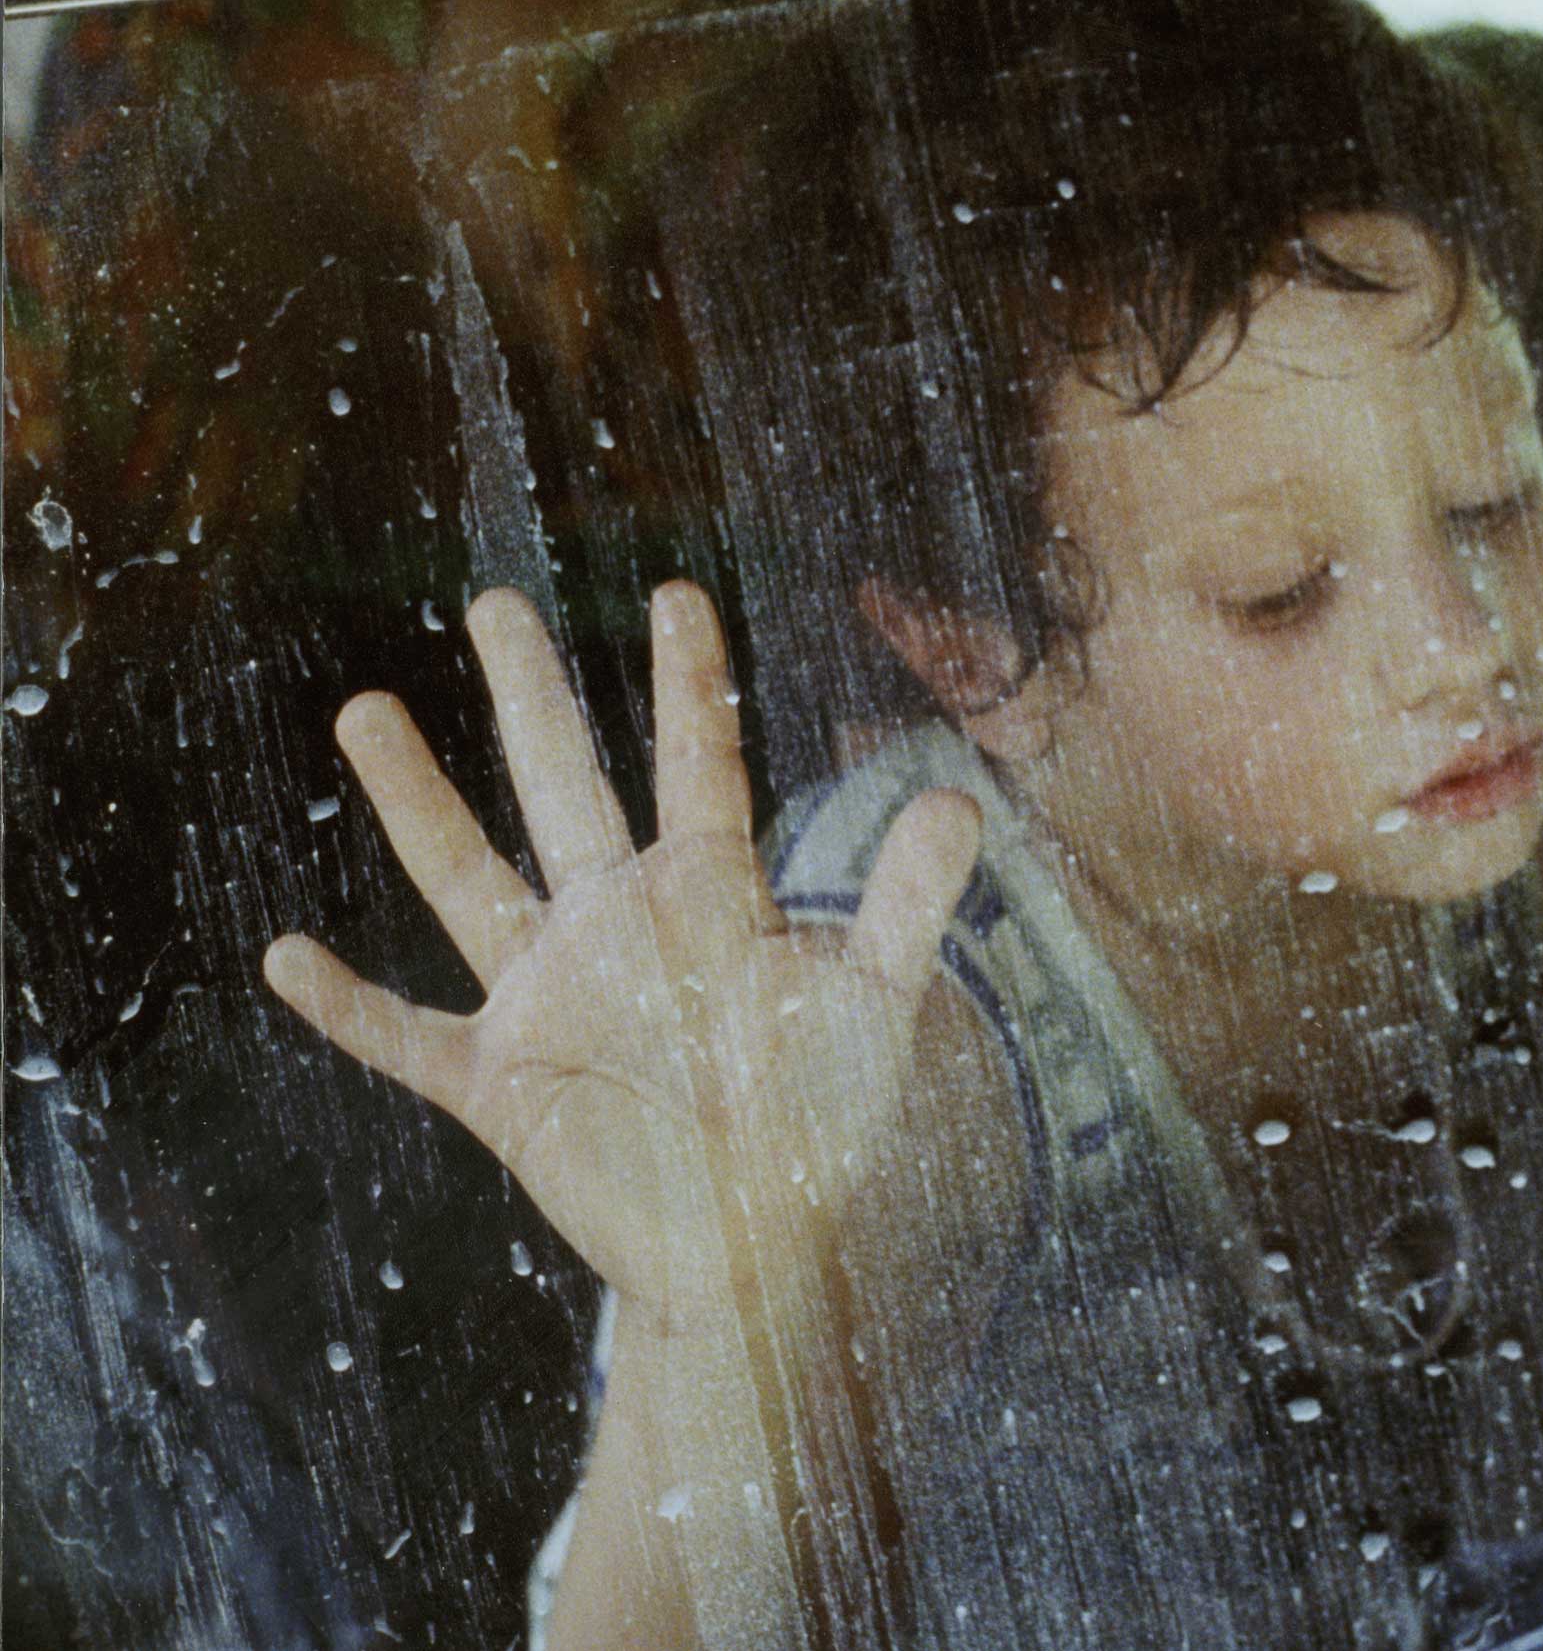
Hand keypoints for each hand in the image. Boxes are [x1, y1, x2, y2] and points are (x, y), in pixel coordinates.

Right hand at [262, 582, 980, 1339]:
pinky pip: (406, 1036)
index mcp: (709, 895)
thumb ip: (912, 905)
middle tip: (494, 600)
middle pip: (565, 784)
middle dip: (531, 695)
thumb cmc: (822, 1120)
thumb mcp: (875, 1006)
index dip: (688, 683)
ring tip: (366, 709)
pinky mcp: (502, 1081)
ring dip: (418, 802)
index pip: (696, 765)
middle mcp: (618, 923)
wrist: (759, 1246)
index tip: (674, 591)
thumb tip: (964, 798)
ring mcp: (551, 996)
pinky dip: (347, 1005)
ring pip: (468, 878)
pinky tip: (284, 955)